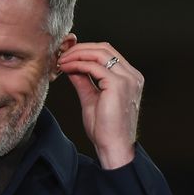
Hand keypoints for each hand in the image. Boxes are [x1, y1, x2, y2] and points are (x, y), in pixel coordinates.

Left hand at [57, 40, 142, 169]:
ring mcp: (127, 79)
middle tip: (62, 55)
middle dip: (81, 49)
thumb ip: (84, 81)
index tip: (68, 56)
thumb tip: (73, 66)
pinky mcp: (118, 84)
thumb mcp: (92, 98)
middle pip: (105, 48)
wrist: (113, 146)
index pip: (108, 53)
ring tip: (62, 61)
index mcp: (130, 78)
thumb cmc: (106, 129)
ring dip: (77, 54)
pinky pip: (94, 66)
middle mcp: (132, 76)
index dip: (87, 51)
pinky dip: (78, 64)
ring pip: (100, 53)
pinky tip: (67, 68)